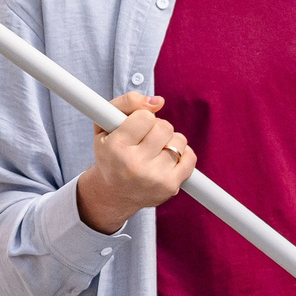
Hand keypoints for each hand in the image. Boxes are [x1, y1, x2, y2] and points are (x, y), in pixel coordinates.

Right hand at [75, 92, 195, 233]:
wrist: (114, 194)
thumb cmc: (111, 154)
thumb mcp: (105, 124)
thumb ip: (127, 102)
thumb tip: (159, 102)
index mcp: (116, 148)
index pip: (145, 116)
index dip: (142, 118)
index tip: (134, 127)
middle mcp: (135, 164)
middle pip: (164, 127)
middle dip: (157, 128)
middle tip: (145, 139)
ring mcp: (154, 177)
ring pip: (179, 140)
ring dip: (170, 141)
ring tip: (156, 150)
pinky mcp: (170, 186)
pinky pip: (190, 157)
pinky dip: (183, 153)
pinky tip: (168, 158)